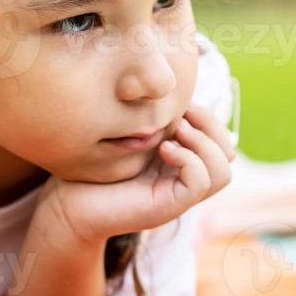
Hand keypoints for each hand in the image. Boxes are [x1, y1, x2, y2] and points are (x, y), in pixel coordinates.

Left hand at [42, 103, 236, 243]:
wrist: (66, 204)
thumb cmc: (91, 168)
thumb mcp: (128, 135)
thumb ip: (152, 121)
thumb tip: (173, 88)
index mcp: (180, 162)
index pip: (222, 139)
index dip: (208, 117)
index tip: (180, 104)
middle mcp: (184, 180)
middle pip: (229, 153)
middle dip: (211, 126)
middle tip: (181, 117)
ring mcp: (179, 196)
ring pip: (223, 171)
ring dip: (203, 144)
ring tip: (174, 134)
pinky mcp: (168, 207)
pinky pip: (201, 181)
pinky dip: (188, 159)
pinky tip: (163, 150)